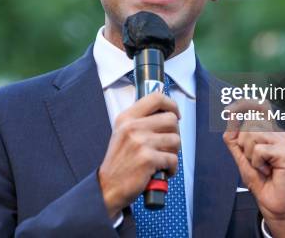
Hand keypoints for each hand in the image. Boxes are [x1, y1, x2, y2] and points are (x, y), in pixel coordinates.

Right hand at [98, 92, 180, 217]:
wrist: (108, 187)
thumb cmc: (119, 162)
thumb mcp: (123, 133)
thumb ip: (140, 121)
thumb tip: (167, 113)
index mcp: (127, 118)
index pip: (156, 98)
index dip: (171, 104)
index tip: (175, 114)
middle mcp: (133, 127)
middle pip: (171, 119)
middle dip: (175, 133)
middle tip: (167, 144)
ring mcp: (141, 143)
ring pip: (176, 140)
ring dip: (174, 152)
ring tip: (163, 159)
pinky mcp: (148, 159)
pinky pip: (173, 159)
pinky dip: (172, 168)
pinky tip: (163, 171)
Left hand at [223, 100, 284, 237]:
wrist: (275, 206)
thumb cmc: (262, 182)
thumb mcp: (243, 156)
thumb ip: (235, 137)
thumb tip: (229, 114)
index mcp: (273, 133)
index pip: (261, 109)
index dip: (245, 104)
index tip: (229, 107)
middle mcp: (282, 134)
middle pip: (250, 123)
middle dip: (243, 144)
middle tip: (256, 162)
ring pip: (253, 135)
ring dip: (250, 155)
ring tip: (262, 167)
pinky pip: (259, 149)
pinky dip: (257, 163)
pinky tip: (268, 171)